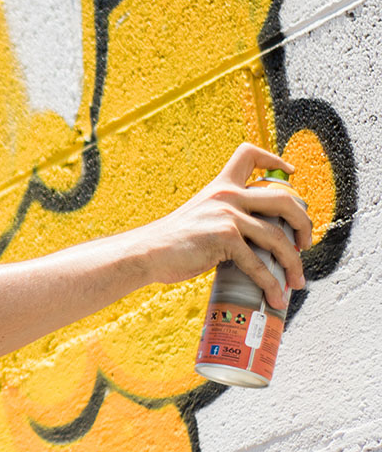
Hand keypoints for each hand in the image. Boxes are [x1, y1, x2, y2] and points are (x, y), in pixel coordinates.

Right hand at [136, 143, 312, 309]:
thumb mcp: (200, 216)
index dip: (275, 160)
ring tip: (296, 280)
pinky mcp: (224, 238)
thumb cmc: (171, 242)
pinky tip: (275, 296)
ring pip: (278, 238)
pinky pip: (258, 264)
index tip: (290, 174)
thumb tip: (254, 239)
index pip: (249, 155)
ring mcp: (227, 216)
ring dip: (293, 264)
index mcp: (220, 186)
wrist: (146, 252)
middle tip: (305, 244)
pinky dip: (271, 284)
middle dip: (304, 224)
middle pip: (284, 200)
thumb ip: (225, 217)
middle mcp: (226, 196)